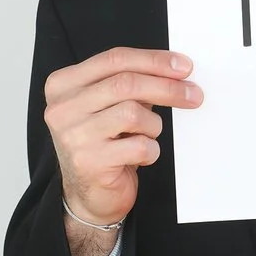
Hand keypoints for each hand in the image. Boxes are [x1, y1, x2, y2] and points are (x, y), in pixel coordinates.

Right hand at [43, 44, 201, 233]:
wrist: (88, 196)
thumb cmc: (103, 146)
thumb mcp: (109, 106)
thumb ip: (131, 83)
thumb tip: (174, 70)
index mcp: (63, 85)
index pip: (115, 59)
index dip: (154, 60)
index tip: (183, 66)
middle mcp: (62, 109)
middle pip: (125, 83)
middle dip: (166, 87)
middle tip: (193, 94)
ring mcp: (73, 136)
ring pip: (133, 113)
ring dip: (153, 125)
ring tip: (147, 136)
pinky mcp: (89, 162)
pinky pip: (138, 146)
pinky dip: (150, 151)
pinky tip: (142, 156)